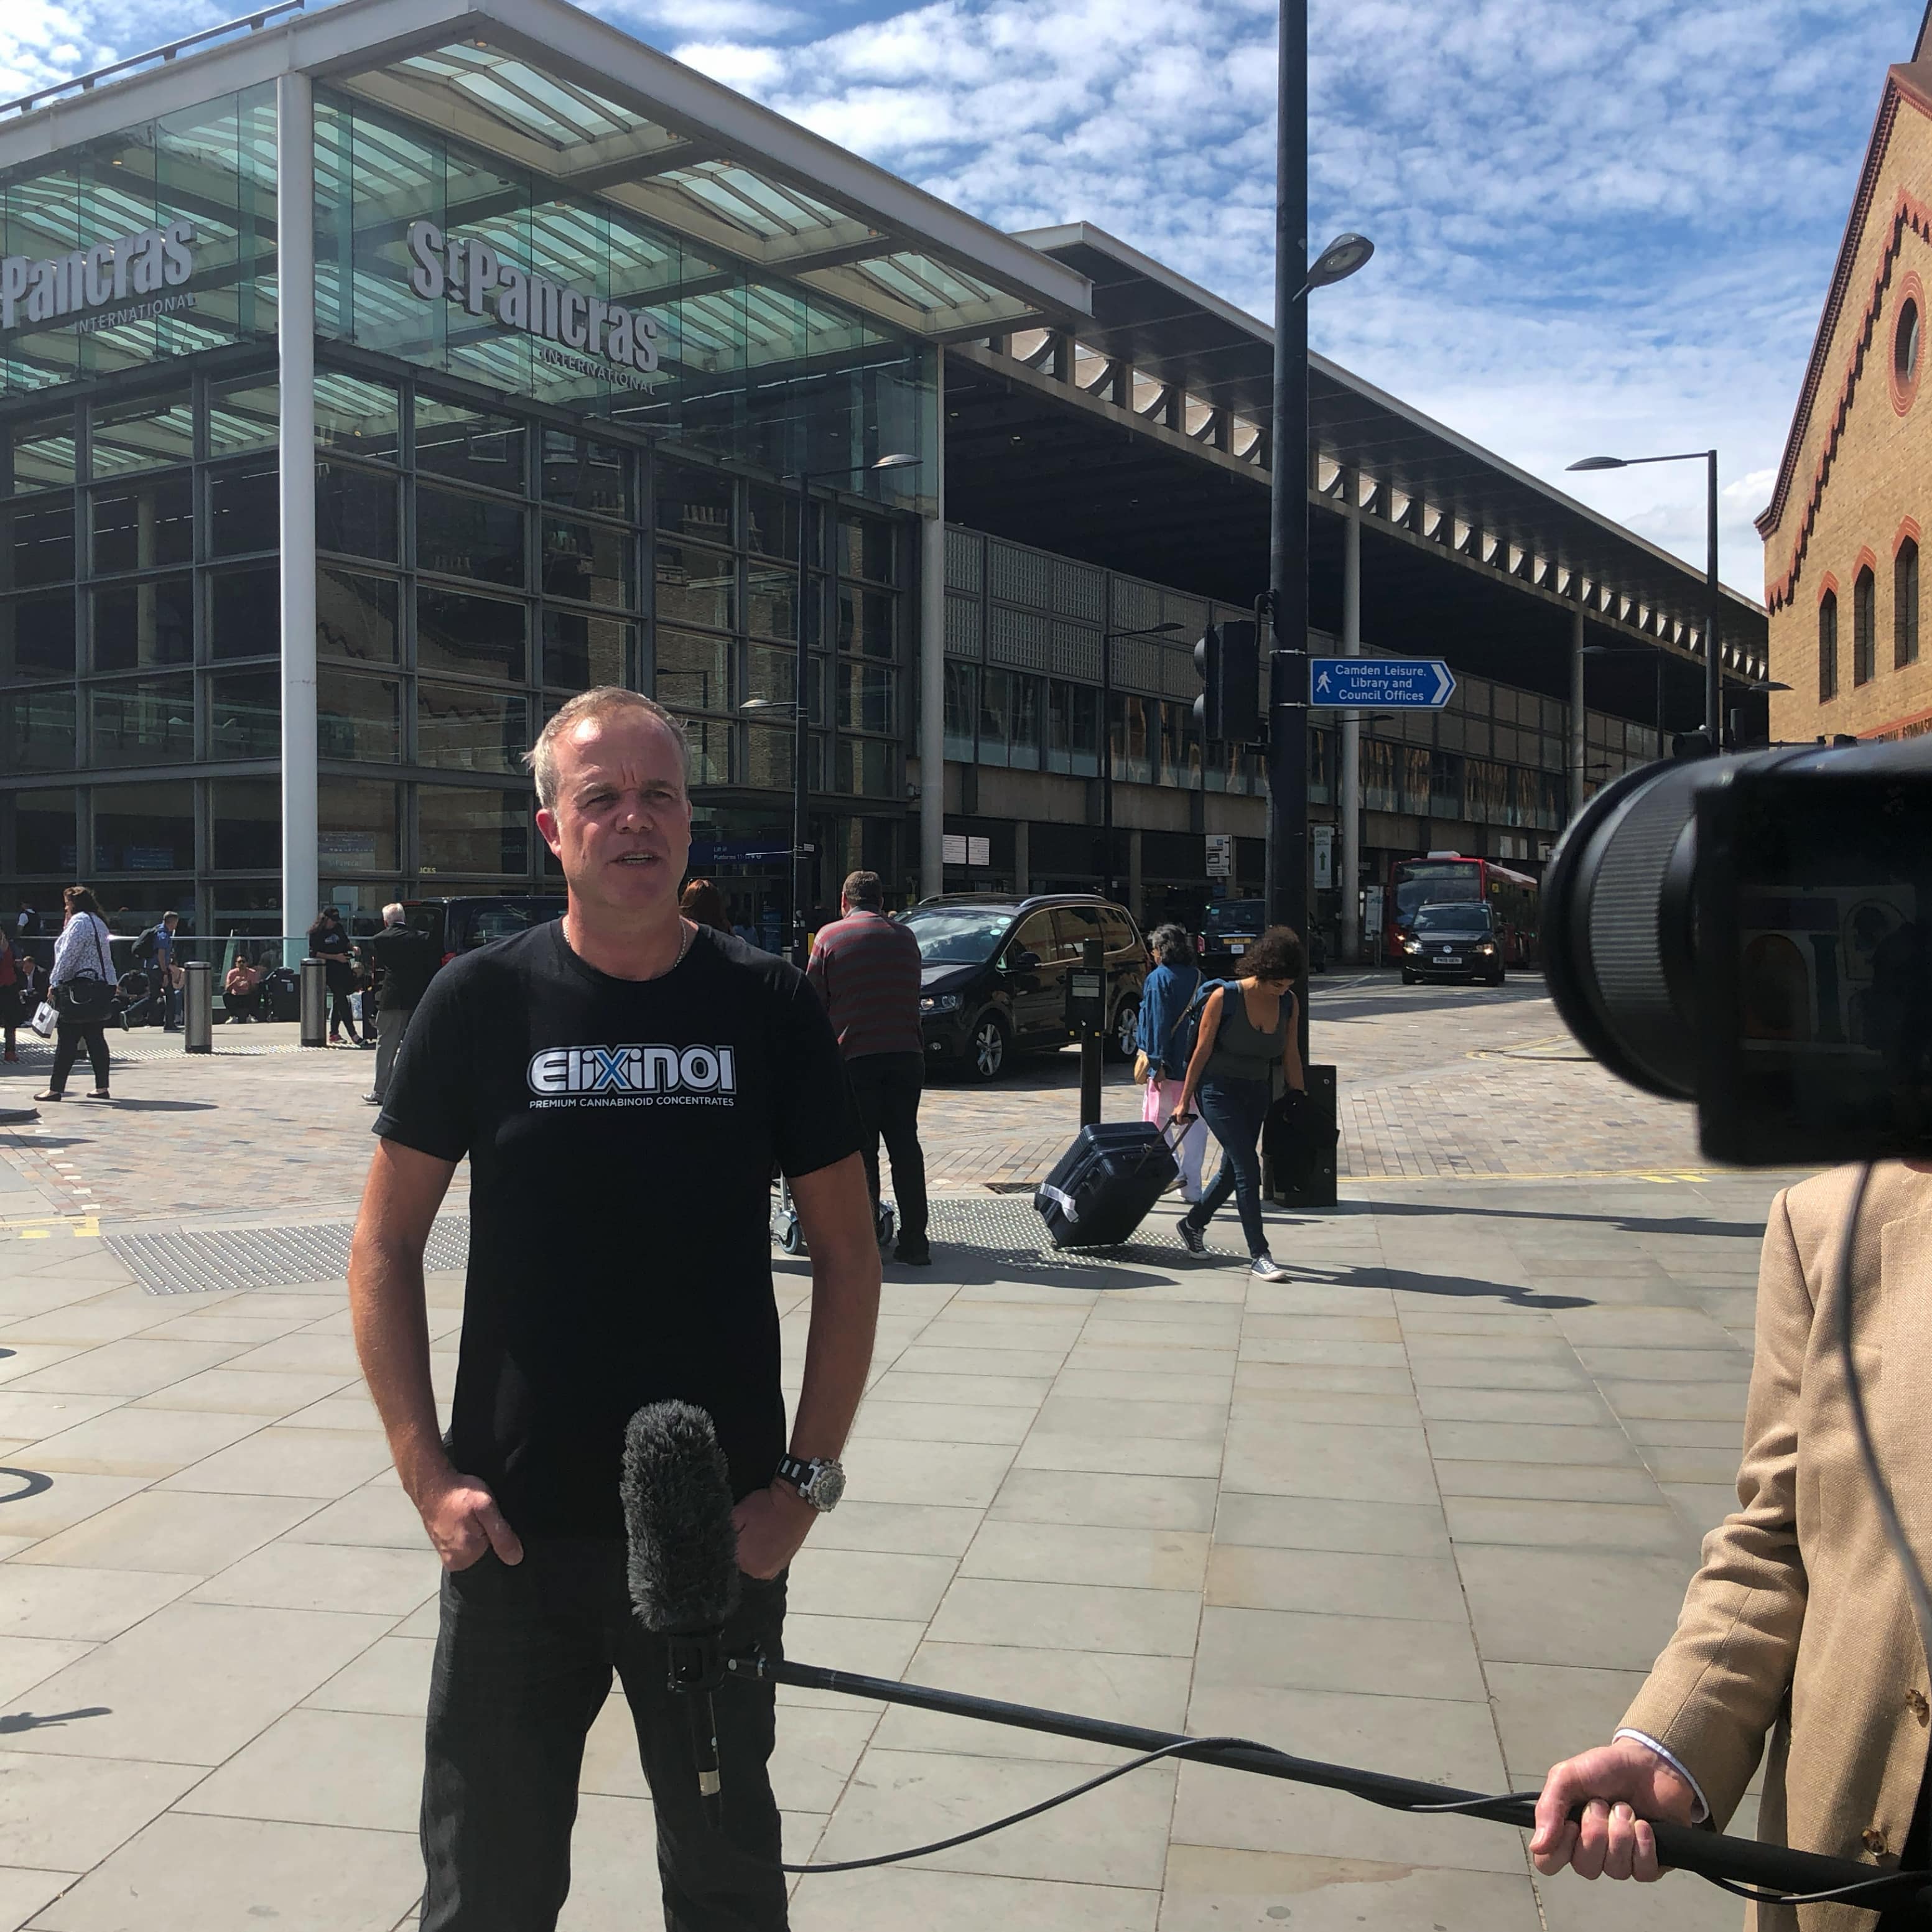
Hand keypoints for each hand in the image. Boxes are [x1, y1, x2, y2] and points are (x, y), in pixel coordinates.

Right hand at [413, 1466, 524, 1571]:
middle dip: (489, 1539)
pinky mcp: (442, 1543)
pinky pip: (462, 1543)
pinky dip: (468, 1532)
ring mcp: (445, 1553)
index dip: (501, 1545)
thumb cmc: (459, 1493)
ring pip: (473, 1548)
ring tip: (475, 1518)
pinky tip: (467, 1519)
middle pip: (483, 1556)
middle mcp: (453, 1561)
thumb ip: (501, 1535)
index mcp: (464, 1559)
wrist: (432, 1483)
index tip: (496, 1527)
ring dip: (478, 1535)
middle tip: (484, 1519)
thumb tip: (515, 1559)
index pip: (494, 1562)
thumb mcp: (486, 1508)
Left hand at [732, 1481, 815, 1578]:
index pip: (724, 1557)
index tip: (733, 1529)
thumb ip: (724, 1532)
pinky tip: (766, 1538)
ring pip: (752, 1563)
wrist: (797, 1502)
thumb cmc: (766, 1507)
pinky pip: (765, 1561)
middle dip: (739, 1548)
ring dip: (751, 1552)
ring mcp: (773, 1570)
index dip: (726, 1543)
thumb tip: (715, 1541)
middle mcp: (758, 1572)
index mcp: (745, 1562)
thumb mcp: (737, 1513)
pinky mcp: (783, 1564)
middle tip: (745, 1529)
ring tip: (757, 1533)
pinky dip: (763, 1552)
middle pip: (739, 1563)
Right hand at [1531, 1738, 1696, 1880]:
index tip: (1571, 1823)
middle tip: (1602, 1804)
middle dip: (1596, 1831)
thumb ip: (1548, 1808)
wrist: (1648, 1763)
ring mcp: (1621, 1860)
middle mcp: (1592, 1852)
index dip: (1560, 1849)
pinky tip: (1644, 1825)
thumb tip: (1537, 1846)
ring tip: (1625, 1807)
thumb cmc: (1605, 1769)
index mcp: (1566, 1832)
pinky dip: (1643, 1844)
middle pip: (1585, 1868)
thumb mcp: (1568, 1776)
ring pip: (1616, 1870)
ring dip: (1621, 1832)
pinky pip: (1643, 1872)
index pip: (1548, 1863)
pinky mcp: (1650, 1864)